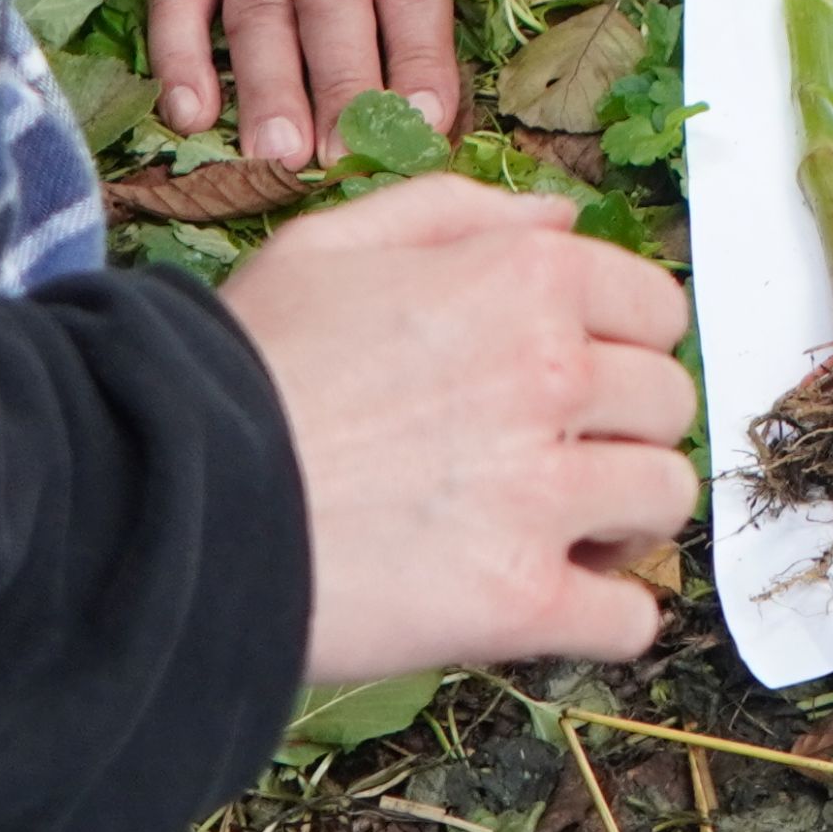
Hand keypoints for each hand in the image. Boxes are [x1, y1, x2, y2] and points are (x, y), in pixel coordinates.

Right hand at [221, 174, 700, 684]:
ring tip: (558, 530)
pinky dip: (606, 619)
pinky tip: (552, 602)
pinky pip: (629, 618)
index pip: (657, 306)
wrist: (164, 501)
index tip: (580, 378)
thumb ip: (460, 211)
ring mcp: (543, 491)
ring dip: (624, 519)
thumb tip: (562, 216)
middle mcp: (554, 374)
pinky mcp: (520, 600)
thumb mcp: (334, 243)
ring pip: (664, 499)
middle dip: (623, 429)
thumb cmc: (242, 371)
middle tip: (560, 457)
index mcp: (525, 279)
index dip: (623, 343)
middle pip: (668, 402)